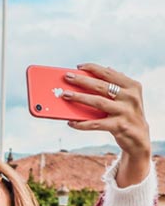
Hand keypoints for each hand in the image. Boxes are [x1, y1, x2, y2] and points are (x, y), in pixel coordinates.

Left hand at [63, 64, 150, 185]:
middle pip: (101, 86)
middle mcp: (130, 97)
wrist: (140, 139)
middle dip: (82, 80)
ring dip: (79, 98)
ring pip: (98, 102)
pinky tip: (71, 122)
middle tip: (66, 77)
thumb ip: (117, 84)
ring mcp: (125, 112)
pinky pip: (96, 123)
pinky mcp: (120, 126)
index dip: (93, 68)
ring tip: (65, 95)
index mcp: (132, 86)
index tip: (78, 66)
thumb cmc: (127, 114)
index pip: (109, 74)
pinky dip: (82, 123)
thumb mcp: (126, 98)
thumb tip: (106, 68)